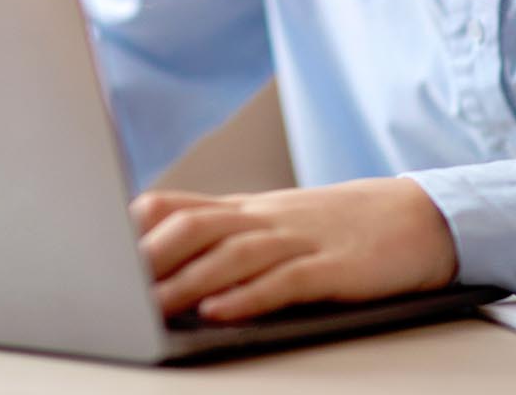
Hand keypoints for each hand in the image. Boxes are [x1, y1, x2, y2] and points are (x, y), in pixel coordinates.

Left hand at [131, 177, 459, 321]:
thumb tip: (160, 249)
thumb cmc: (342, 228)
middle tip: (110, 286)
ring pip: (233, 254)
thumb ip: (226, 234)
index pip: (177, 204)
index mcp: (247, 209)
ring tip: (153, 306)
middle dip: (148, 256)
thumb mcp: (276, 223)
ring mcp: (301, 240)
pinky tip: (220, 311)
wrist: (423, 218)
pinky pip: (285, 281)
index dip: (133, 226)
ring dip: (188, 280)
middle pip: (194, 226)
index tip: (92, 250)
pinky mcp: (334, 268)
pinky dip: (248, 296)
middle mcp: (266, 218)